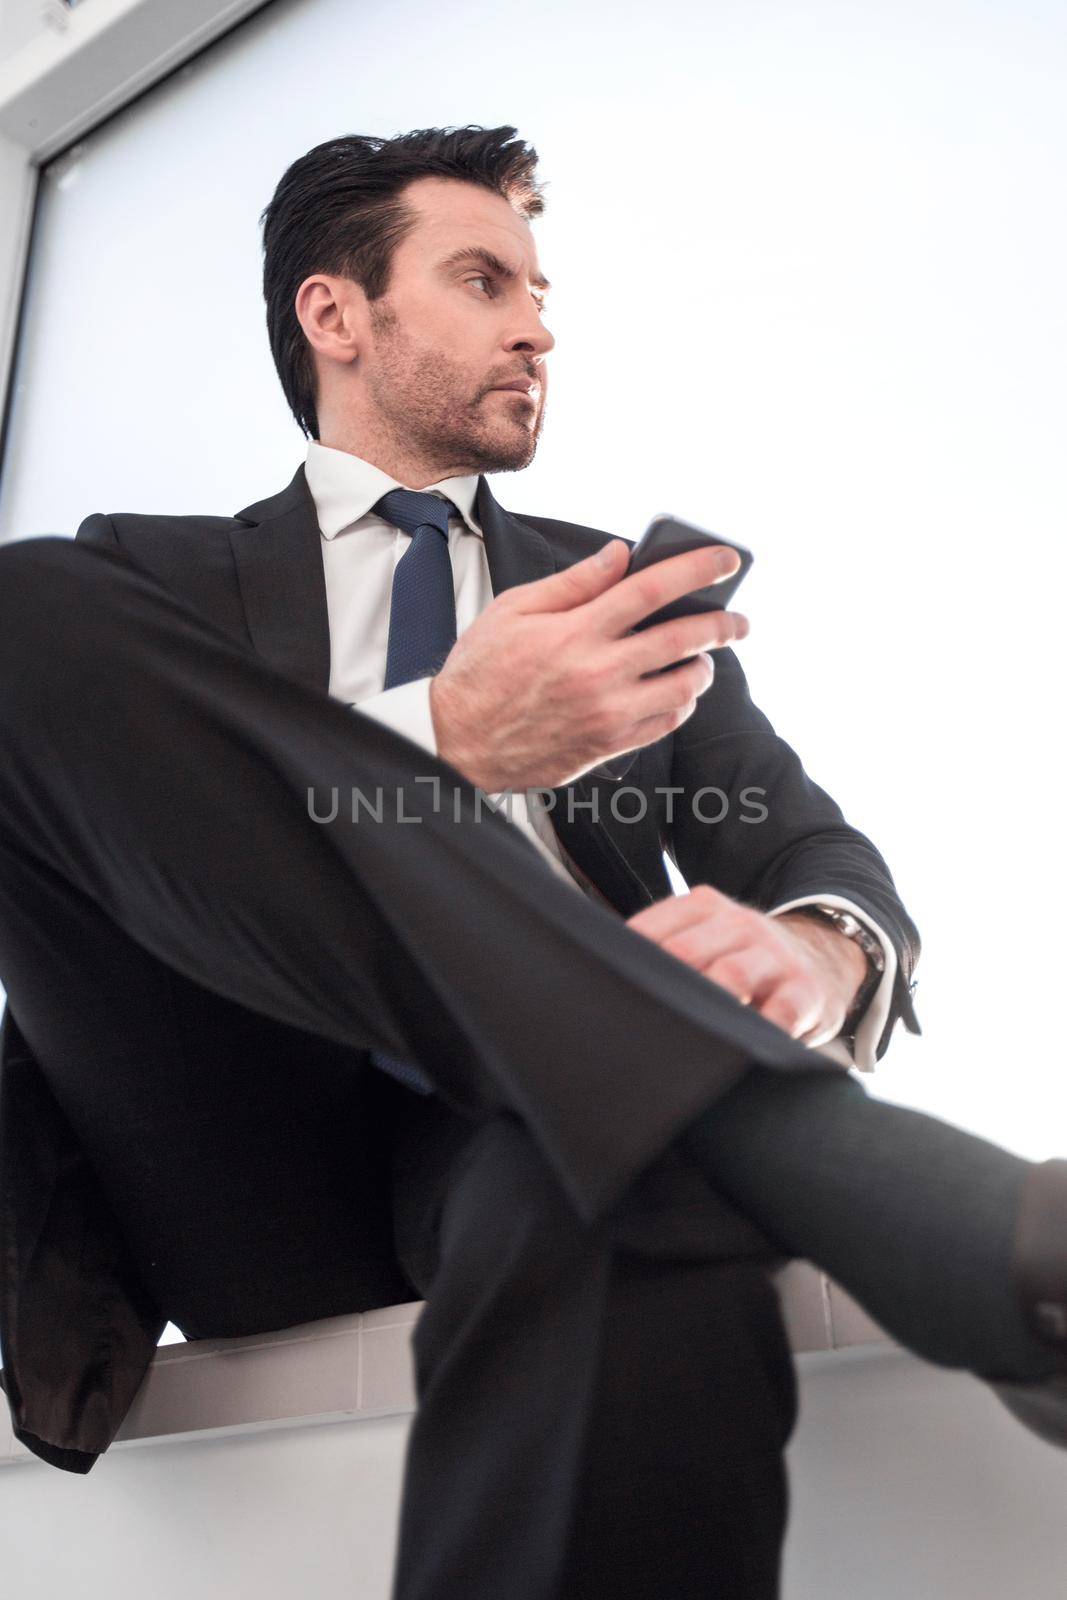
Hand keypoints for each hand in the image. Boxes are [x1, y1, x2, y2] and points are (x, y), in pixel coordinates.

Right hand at [429, 539, 748, 792]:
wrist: (457, 741)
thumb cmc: (481, 672)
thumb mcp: (515, 610)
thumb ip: (574, 582)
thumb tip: (621, 554)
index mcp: (575, 631)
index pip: (652, 589)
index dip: (697, 569)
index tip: (726, 559)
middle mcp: (598, 672)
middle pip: (682, 639)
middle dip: (722, 624)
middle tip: (738, 620)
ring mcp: (607, 713)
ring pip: (684, 686)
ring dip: (703, 667)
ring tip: (701, 657)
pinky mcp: (608, 745)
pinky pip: (666, 722)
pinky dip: (682, 702)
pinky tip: (676, 689)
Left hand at [624, 885, 868, 1046]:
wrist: (823, 955)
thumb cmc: (742, 956)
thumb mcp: (707, 934)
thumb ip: (664, 945)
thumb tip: (599, 973)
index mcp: (704, 906)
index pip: (653, 929)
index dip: (625, 962)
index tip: (604, 992)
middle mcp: (739, 924)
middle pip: (685, 952)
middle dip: (661, 987)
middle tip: (635, 1021)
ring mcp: (774, 956)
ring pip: (732, 976)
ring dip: (706, 1004)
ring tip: (686, 1032)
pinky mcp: (805, 991)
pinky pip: (783, 1011)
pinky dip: (762, 1029)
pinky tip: (742, 1045)